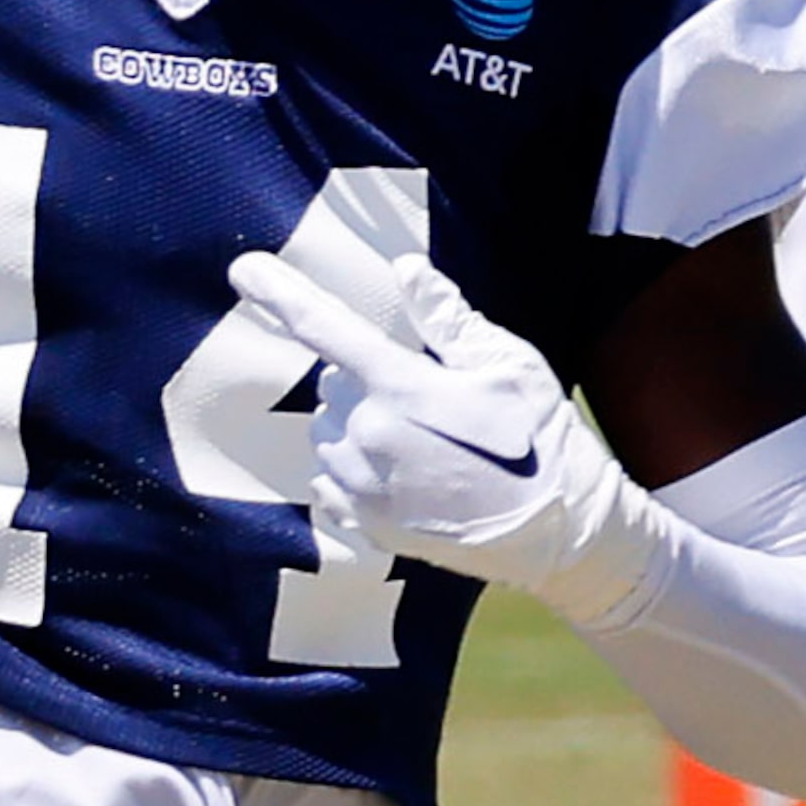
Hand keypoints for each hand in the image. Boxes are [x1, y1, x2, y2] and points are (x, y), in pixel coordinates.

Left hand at [226, 252, 656, 625]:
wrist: (563, 536)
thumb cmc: (543, 440)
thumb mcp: (511, 367)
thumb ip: (447, 319)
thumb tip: (406, 269)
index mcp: (402, 390)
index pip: (325, 329)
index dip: (280, 294)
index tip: (243, 268)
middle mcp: (366, 437)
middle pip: (334, 383)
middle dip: (367, 379)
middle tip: (432, 400)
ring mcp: (360, 485)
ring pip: (329, 430)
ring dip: (361, 425)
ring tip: (429, 443)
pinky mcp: (363, 523)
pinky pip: (330, 476)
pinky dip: (355, 466)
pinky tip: (409, 473)